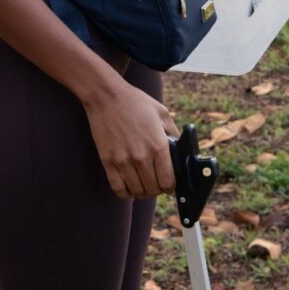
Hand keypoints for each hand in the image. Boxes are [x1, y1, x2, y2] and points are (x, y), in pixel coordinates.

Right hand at [83, 81, 176, 199]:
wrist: (106, 96)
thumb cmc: (135, 102)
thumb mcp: (161, 113)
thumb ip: (174, 134)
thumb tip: (182, 153)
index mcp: (158, 145)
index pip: (169, 182)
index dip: (171, 186)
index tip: (169, 183)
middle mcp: (141, 156)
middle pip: (153, 189)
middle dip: (158, 189)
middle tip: (156, 182)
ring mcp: (123, 161)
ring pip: (137, 191)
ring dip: (143, 191)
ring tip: (144, 184)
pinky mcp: (108, 161)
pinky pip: (119, 189)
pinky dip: (126, 193)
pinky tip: (129, 186)